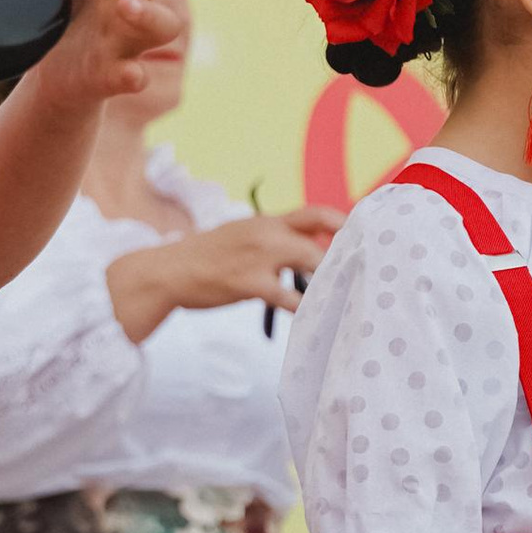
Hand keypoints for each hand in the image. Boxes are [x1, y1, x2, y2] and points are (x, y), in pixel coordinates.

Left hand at [22, 0, 196, 110]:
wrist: (54, 72)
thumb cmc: (70, 5)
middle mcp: (134, 2)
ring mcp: (124, 42)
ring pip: (158, 29)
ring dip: (146, 14)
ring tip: (124, 5)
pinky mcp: (107, 77)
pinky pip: (125, 78)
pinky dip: (130, 77)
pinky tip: (133, 75)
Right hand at [106, 206, 340, 342]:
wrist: (168, 271)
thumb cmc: (205, 258)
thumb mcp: (240, 236)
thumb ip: (272, 239)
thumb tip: (304, 249)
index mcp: (266, 221)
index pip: (316, 213)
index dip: (344, 225)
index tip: (363, 239)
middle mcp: (267, 233)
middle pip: (321, 242)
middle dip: (344, 261)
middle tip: (361, 278)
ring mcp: (259, 257)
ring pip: (312, 265)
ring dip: (330, 282)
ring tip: (345, 297)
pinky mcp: (250, 283)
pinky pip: (290, 297)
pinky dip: (306, 308)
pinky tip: (315, 319)